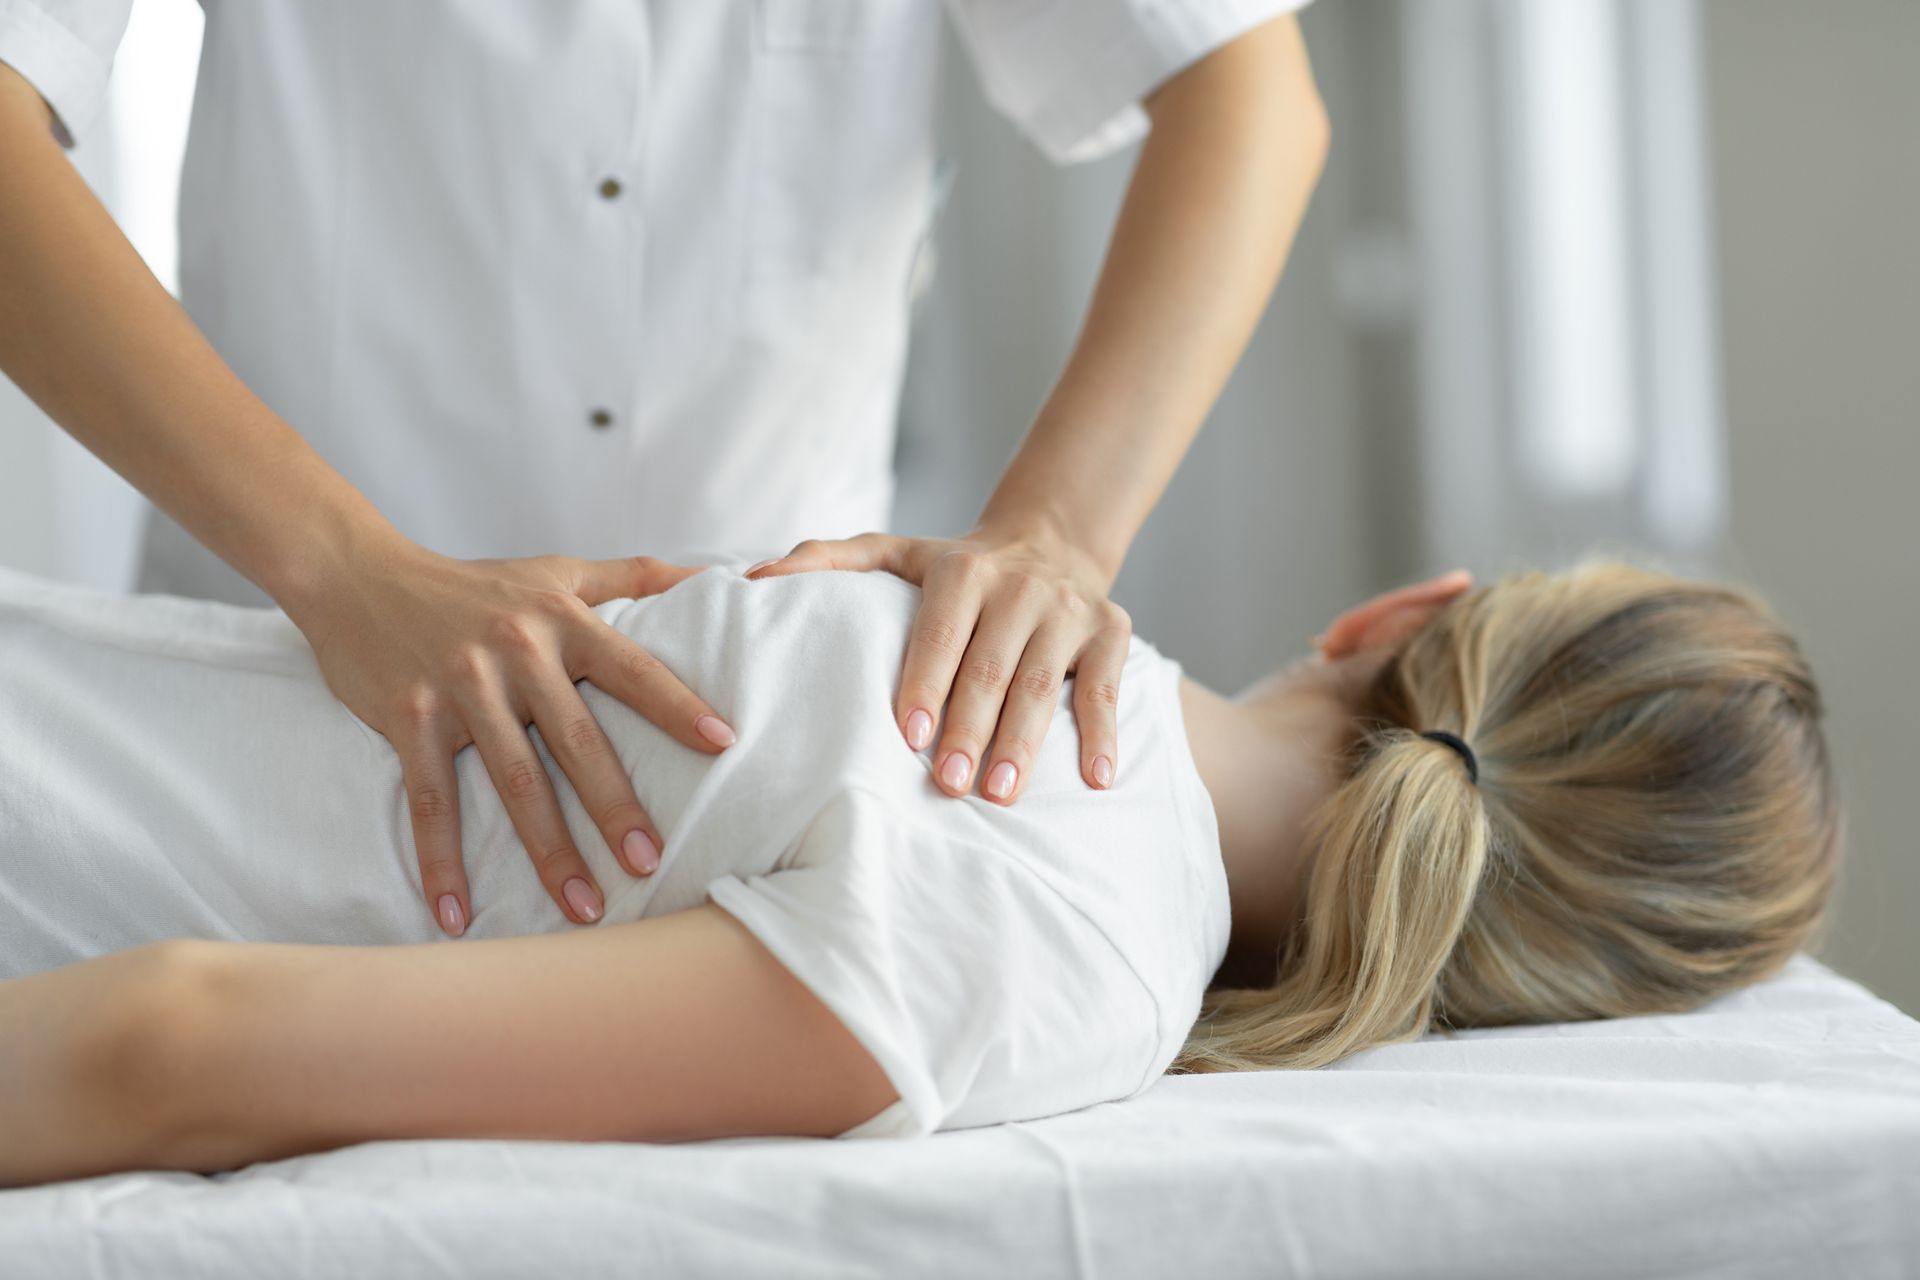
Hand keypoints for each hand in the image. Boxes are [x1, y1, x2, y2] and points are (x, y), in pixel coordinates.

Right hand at [293, 546, 731, 935]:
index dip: (677, 704)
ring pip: (513, 781)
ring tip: (583, 907)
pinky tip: (457, 914)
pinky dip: (441, 861)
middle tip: (649, 862)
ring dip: (548, 850)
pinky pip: (430, 800)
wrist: (358, 574)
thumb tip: (713, 573)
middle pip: (576, 740)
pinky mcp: (409, 718)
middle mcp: (515, 653)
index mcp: (560, 621)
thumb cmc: (474, 584)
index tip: (722, 744)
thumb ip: (634, 575)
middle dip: (614, 806)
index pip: (631, 667)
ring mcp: (460, 687)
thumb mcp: (555, 570)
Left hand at [746, 526, 1128, 803]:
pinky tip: (1095, 779)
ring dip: (1025, 742)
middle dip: (970, 727)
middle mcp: (1020, 585)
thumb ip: (826, 560)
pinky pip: (1108, 690)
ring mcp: (1070, 609)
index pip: (941, 631)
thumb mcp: (893, 552)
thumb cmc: (955, 568)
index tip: (908, 735)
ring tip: (1001, 794)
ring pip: (1047, 684)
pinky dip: (1104, 735)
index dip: (926, 682)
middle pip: (992, 666)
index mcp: (962, 570)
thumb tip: (751, 577)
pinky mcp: (1113, 632)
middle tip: (947, 784)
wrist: (1050, 540)